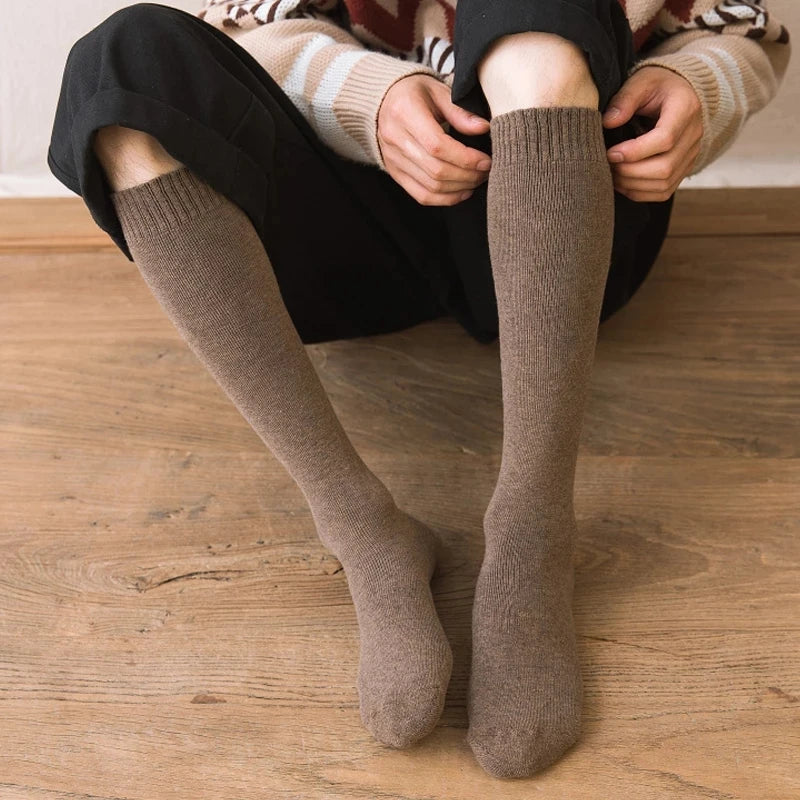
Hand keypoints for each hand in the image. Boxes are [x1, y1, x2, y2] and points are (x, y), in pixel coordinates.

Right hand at [378, 74, 492, 205]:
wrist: (383, 102)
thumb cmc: (414, 93)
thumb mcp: (437, 91)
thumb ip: (459, 112)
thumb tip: (483, 129)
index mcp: (405, 113)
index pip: (437, 146)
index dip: (465, 158)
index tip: (485, 160)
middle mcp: (395, 139)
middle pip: (436, 170)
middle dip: (467, 175)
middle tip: (486, 171)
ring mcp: (393, 160)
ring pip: (431, 187)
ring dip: (459, 188)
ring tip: (477, 180)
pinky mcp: (395, 174)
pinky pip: (422, 195)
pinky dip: (445, 199)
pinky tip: (462, 192)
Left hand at [602, 65, 703, 201]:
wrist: (678, 93)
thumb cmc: (657, 86)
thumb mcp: (641, 81)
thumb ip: (625, 99)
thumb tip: (608, 122)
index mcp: (686, 109)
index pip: (665, 139)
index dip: (635, 152)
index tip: (610, 153)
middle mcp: (693, 136)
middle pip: (664, 167)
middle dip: (630, 172)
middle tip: (607, 165)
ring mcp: (690, 156)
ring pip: (663, 184)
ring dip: (632, 185)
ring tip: (611, 174)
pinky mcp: (682, 170)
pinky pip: (662, 192)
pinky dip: (639, 192)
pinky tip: (622, 182)